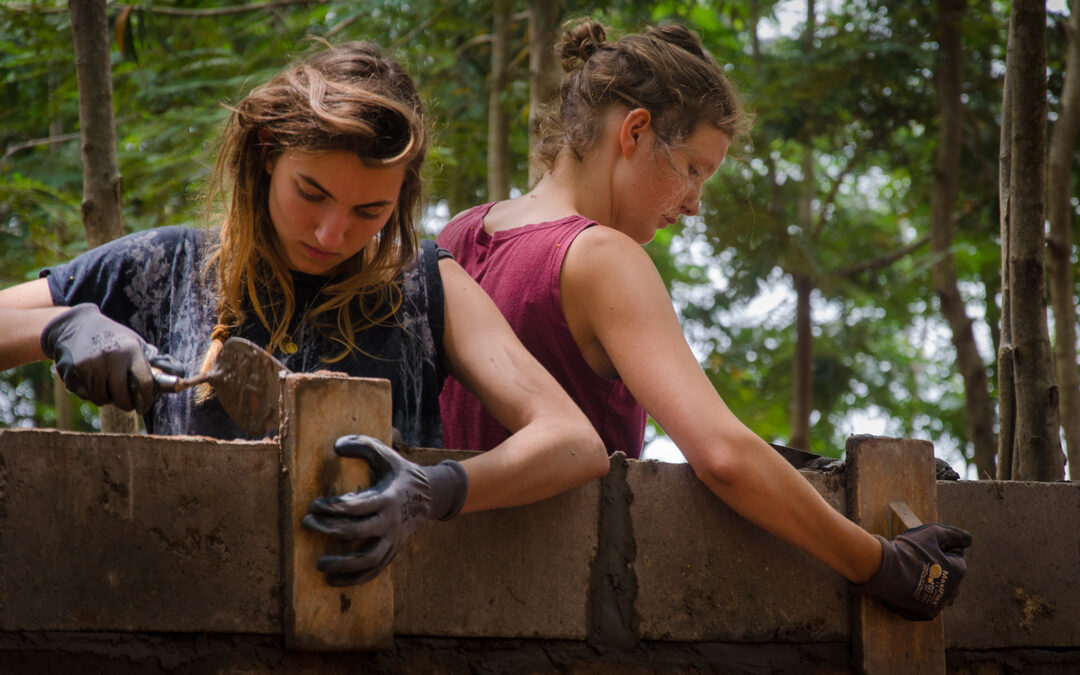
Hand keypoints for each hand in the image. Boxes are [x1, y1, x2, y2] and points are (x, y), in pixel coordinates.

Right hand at [40, 303, 182, 413]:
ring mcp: (90, 365)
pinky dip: (90, 393)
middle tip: (126, 400)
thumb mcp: (135, 343)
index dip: (147, 400)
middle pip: (122, 398)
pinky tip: (92, 380)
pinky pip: (85, 395)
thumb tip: (181, 374)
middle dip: (126, 403)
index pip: (144, 384)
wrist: (75, 325)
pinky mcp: (73, 371)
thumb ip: (153, 361)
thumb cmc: (113, 337)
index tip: (145, 406)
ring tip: (107, 385)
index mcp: (131, 351)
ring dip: (107, 398)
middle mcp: (111, 358)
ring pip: (102, 399)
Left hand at [301, 434, 468, 585]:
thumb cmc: (399, 473)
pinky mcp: (392, 552)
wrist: (430, 497)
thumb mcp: (386, 455)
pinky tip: (331, 580)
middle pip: (357, 532)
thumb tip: (337, 446)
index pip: (357, 506)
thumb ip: (363, 445)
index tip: (314, 505)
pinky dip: (353, 579)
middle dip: (329, 529)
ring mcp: (392, 540)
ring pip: (367, 559)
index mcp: (388, 498)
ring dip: (342, 564)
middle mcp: (390, 522)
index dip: (333, 507)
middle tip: (307, 523)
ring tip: (319, 564)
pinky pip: (373, 571)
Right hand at [856, 523, 971, 620]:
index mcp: (959, 571)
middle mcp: (954, 590)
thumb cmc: (910, 549)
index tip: (926, 547)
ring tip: (913, 575)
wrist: (886, 569)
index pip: (956, 557)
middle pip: (950, 577)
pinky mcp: (925, 614)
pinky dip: (920, 598)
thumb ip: (953, 534)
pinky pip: (926, 604)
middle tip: (919, 560)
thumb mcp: (932, 533)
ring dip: (931, 585)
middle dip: (939, 570)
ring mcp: (940, 604)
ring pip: (940, 593)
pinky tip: (908, 588)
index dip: (941, 549)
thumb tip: (968, 540)